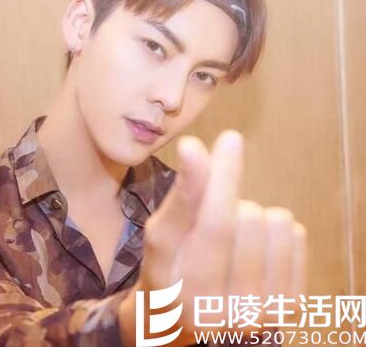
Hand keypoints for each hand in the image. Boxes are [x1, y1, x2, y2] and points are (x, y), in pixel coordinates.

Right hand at [122, 130, 306, 345]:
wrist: (188, 320)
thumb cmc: (169, 269)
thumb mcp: (163, 234)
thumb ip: (182, 195)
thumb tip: (194, 147)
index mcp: (187, 290)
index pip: (213, 224)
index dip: (222, 178)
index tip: (230, 139)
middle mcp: (227, 309)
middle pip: (248, 217)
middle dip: (230, 202)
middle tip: (212, 223)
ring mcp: (262, 312)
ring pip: (275, 222)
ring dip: (251, 217)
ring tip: (232, 239)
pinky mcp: (288, 305)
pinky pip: (295, 234)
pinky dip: (274, 229)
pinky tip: (255, 248)